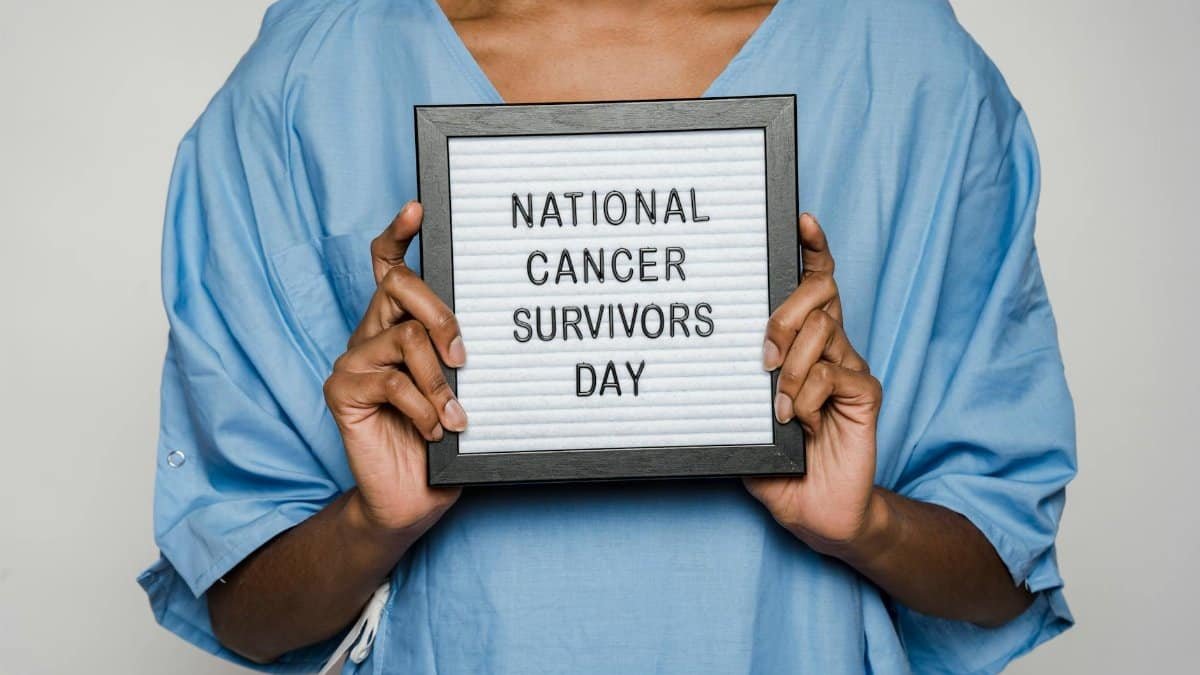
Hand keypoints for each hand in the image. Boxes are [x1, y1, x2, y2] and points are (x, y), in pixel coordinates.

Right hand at [323, 202, 467, 536]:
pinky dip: (421, 407)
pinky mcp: (341, 390)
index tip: (418, 208)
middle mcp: (372, 333)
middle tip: (464, 359)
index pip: (390, 266)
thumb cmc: (443, 442)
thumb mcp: (460, 391)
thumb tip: (484, 335)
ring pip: (404, 336)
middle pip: (400, 286)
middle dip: (442, 316)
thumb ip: (459, 356)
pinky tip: (434, 431)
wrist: (412, 498)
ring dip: (439, 381)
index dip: (399, 234)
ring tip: (453, 416)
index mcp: (399, 325)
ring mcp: (353, 360)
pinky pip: (389, 380)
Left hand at [744, 214, 884, 556]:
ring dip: (791, 366)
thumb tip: (703, 359)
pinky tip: (797, 422)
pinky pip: (835, 374)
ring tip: (778, 404)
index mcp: (803, 346)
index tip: (801, 220)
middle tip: (764, 353)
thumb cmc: (781, 466)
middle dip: (787, 310)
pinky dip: (807, 396)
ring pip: (824, 331)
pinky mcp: (864, 395)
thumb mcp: (745, 422)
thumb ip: (736, 389)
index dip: (811, 250)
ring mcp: (849, 369)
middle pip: (820, 292)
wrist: (819, 513)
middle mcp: (829, 349)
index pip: (812, 284)